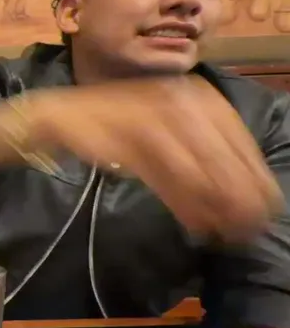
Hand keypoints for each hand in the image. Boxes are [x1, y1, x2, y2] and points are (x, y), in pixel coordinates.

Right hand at [29, 77, 281, 241]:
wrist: (59, 114)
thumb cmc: (117, 124)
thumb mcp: (167, 132)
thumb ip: (199, 155)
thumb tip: (240, 194)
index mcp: (197, 94)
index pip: (237, 137)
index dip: (254, 174)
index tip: (268, 207)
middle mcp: (180, 100)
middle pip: (222, 154)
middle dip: (240, 194)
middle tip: (251, 228)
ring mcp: (153, 117)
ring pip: (196, 167)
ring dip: (215, 204)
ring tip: (227, 232)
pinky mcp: (128, 138)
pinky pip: (165, 177)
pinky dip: (183, 203)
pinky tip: (196, 224)